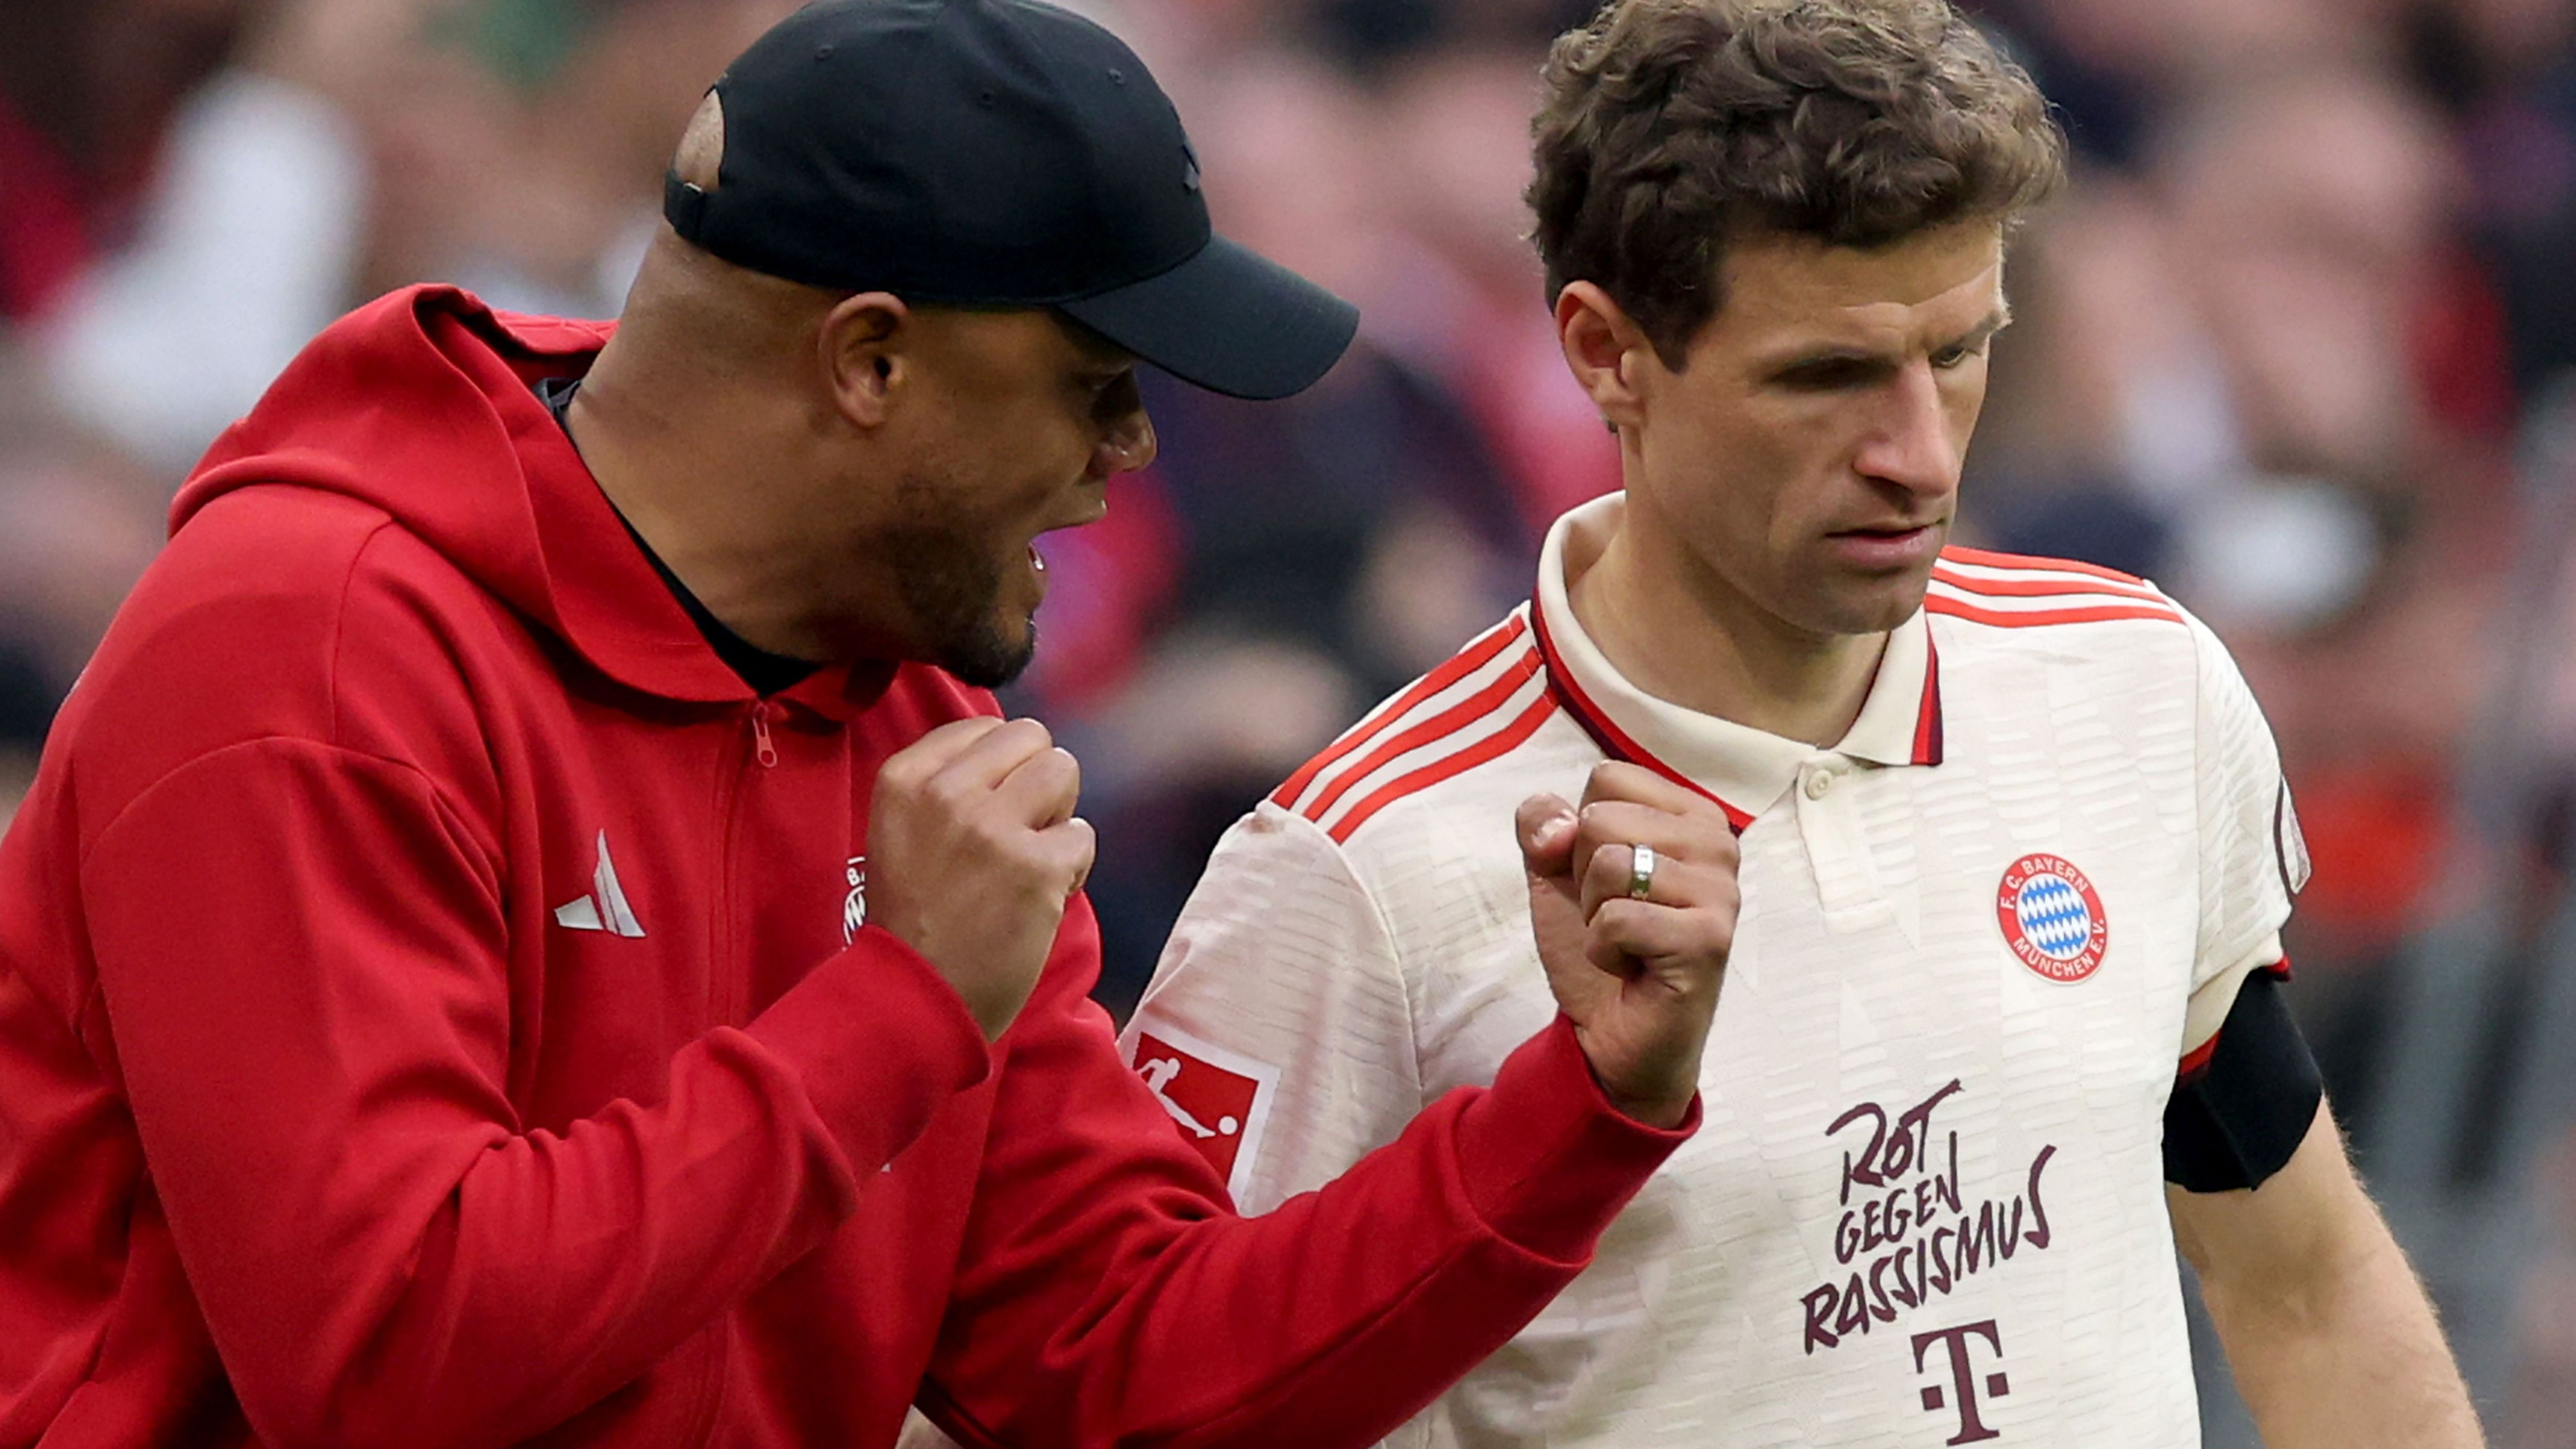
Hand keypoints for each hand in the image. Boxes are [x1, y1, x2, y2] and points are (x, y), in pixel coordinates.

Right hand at [866, 718, 1096, 1039]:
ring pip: (1063, 770)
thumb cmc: (914, 919)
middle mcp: (946, 793)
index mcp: (905, 779)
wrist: (913, 997)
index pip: (985, 727)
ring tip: (1030, 860)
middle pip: (1032, 738)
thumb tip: (1014, 755)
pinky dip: (1073, 869)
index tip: (989, 810)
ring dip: (1058, 816)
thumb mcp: (902, 831)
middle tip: (1018, 833)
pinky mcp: (1035, 869)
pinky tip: (1040, 898)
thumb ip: (946, 785)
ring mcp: (992, 828)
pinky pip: (1082, 837)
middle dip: (1038, 781)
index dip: (1003, 768)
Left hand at [1519, 763, 1738, 1127]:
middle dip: (1585, 876)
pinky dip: (1603, 950)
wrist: (1614, 1032)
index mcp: (1689, 814)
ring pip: (1609, 864)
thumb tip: (1555, 825)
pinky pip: (1618, 919)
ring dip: (1594, 914)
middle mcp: (1717, 842)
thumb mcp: (1555, 871)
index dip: (1580, 832)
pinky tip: (1631, 967)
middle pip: (1601, 817)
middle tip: (1617, 915)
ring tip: (1626, 940)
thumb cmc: (1598, 943)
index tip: (1608, 879)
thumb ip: (1543, 823)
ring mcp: (1721, 891)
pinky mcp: (1709, 939)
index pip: (1607, 777)